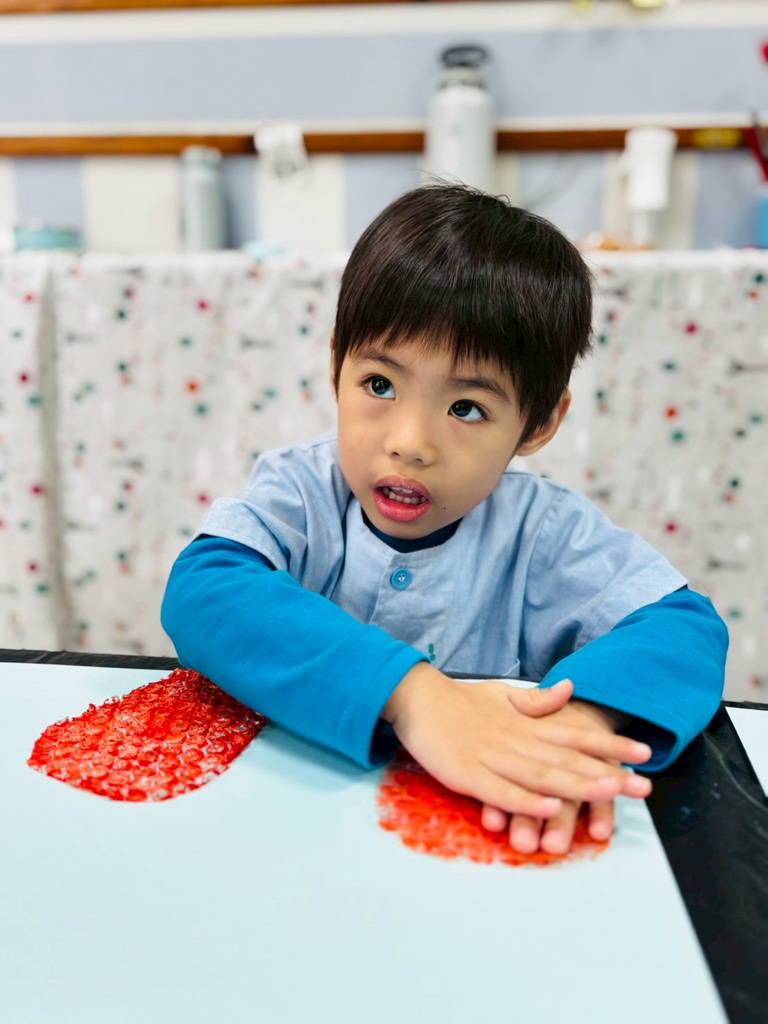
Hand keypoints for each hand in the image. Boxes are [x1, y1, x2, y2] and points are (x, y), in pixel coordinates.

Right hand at [382, 664, 651, 820]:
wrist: (416, 698)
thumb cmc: (461, 701)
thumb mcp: (502, 695)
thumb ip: (537, 701)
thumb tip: (570, 688)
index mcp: (525, 724)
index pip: (576, 734)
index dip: (610, 744)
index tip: (644, 753)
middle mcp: (516, 740)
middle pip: (567, 759)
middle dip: (606, 773)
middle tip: (644, 785)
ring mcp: (492, 757)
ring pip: (540, 775)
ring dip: (576, 785)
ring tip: (608, 792)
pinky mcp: (468, 774)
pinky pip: (501, 791)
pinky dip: (526, 801)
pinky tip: (549, 809)